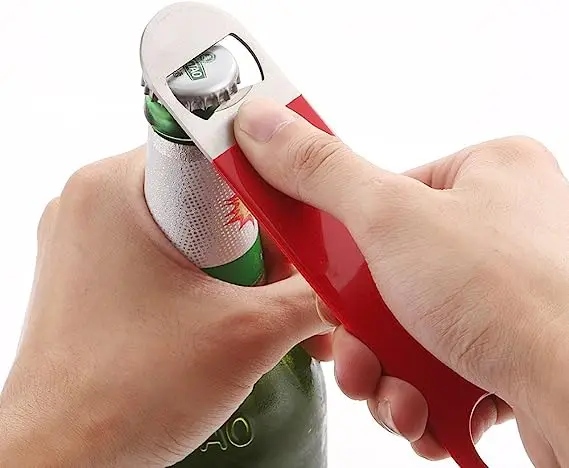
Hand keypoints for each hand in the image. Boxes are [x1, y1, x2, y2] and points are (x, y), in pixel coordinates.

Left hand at [0, 148, 330, 466]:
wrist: (61, 462)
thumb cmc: (124, 396)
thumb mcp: (246, 335)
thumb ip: (310, 298)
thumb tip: (345, 286)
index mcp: (114, 188)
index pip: (212, 154)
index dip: (261, 189)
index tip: (287, 227)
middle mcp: (92, 203)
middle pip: (202, 196)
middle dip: (250, 246)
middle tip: (272, 289)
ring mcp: (85, 241)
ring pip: (185, 230)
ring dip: (227, 270)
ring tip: (243, 315)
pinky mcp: (88, 276)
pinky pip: (157, 256)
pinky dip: (195, 282)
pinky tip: (212, 321)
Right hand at [234, 98, 568, 464]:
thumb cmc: (517, 298)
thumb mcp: (393, 217)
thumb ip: (322, 173)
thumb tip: (266, 127)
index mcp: (485, 176)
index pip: (382, 200)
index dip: (341, 245)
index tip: (320, 277)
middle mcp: (497, 232)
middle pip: (385, 274)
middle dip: (359, 327)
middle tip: (352, 349)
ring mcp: (500, 295)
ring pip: (403, 327)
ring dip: (383, 369)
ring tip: (394, 393)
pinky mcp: (500, 349)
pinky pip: (433, 363)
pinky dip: (417, 393)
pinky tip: (427, 410)